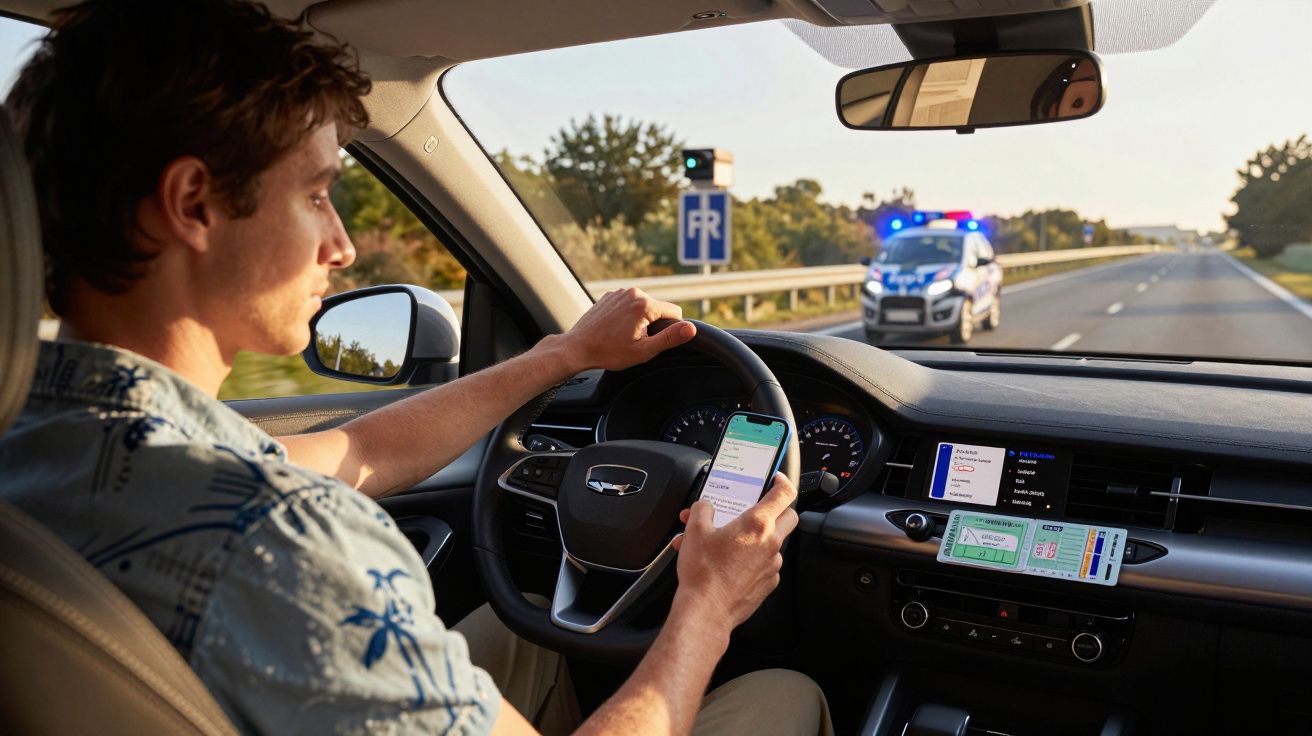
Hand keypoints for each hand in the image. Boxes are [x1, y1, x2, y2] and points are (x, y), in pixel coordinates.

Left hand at [557, 288, 696, 372]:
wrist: (577, 348)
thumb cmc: (609, 352)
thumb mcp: (644, 351)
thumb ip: (670, 338)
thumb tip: (691, 329)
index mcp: (645, 304)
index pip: (675, 313)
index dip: (670, 330)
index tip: (654, 342)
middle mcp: (633, 292)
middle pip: (658, 309)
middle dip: (653, 325)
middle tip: (635, 341)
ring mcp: (619, 292)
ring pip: (643, 307)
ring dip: (640, 320)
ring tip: (623, 336)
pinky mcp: (609, 296)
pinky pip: (628, 304)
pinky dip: (627, 316)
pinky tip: (615, 329)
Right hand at [670, 473, 798, 632]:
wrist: (706, 610)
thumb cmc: (703, 573)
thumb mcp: (695, 531)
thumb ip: (702, 510)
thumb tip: (704, 508)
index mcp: (757, 524)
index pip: (784, 493)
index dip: (782, 482)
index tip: (777, 479)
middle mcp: (771, 543)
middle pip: (789, 517)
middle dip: (777, 510)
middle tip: (757, 510)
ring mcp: (772, 565)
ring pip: (773, 542)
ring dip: (756, 538)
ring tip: (725, 543)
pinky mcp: (768, 583)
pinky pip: (765, 564)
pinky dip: (752, 560)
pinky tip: (728, 563)